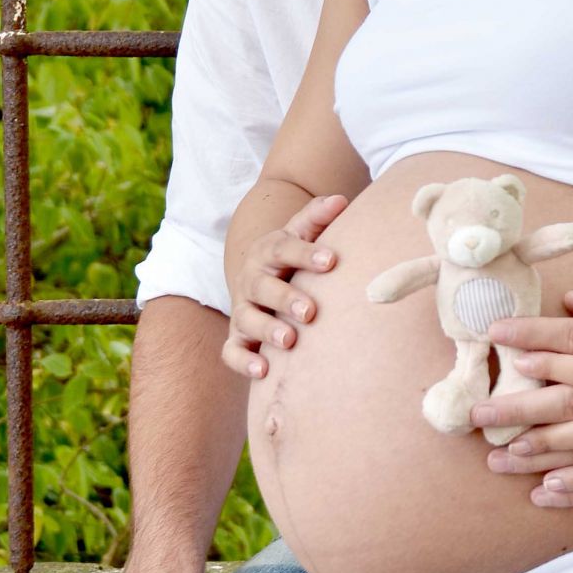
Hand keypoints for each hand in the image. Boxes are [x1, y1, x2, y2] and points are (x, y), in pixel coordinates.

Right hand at [221, 193, 346, 377]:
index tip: (331, 260)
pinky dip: (243, 362)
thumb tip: (340, 200)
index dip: (306, 254)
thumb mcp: (302, 233)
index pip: (285, 248)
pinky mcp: (237, 337)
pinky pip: (232, 352)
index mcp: (269, 250)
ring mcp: (243, 309)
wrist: (262, 275)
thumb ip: (318, 217)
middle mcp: (252, 279)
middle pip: (263, 287)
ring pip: (248, 320)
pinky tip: (263, 371)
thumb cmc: (293, 256)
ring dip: (267, 331)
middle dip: (285, 298)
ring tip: (290, 342)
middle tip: (310, 311)